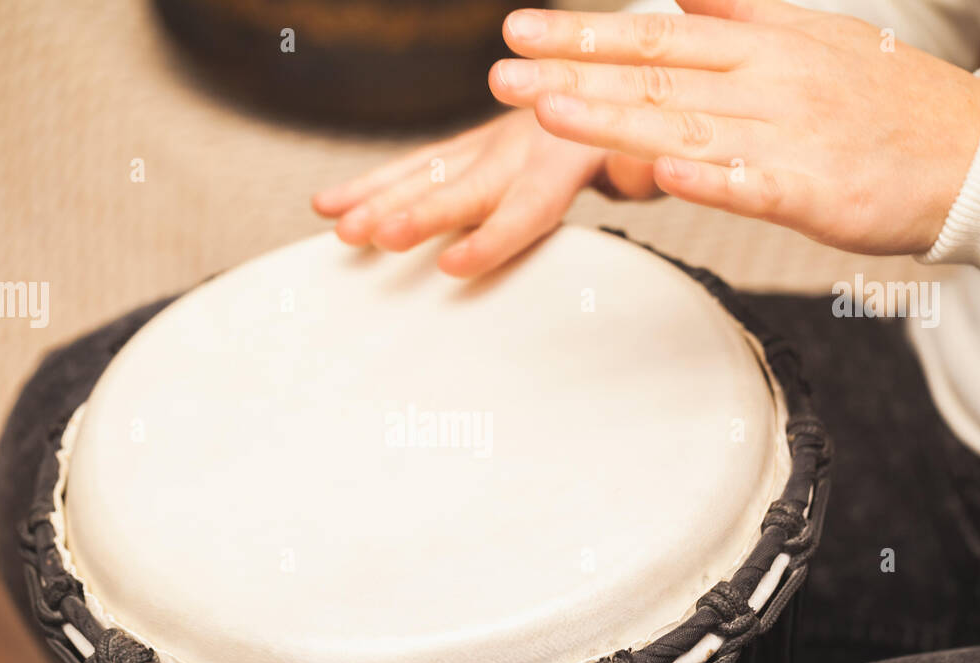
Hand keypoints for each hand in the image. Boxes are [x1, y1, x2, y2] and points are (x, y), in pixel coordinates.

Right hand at [312, 108, 661, 276]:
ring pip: (426, 174)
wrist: (617, 79)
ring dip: (380, 201)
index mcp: (566, 157)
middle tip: (375, 236)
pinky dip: (368, 185)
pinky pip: (413, 166)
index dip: (489, 238)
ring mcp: (487, 146)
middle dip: (417, 213)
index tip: (452, 266)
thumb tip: (639, 171)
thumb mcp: (654, 152)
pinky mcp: (467, 149)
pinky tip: (326, 207)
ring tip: (340, 228)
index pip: (525, 205)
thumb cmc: (639, 135)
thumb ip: (643, 170)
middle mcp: (517, 146)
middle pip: (461, 188)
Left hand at [491, 0, 979, 255]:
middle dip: (573, 72)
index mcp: (762, 45)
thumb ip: (743, 15)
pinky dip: (704, 178)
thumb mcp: (815, 38)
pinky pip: (751, 184)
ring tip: (547, 112)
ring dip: (613, 120)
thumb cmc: (885, 104)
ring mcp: (789, 135)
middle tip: (503, 72)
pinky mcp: (813, 191)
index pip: (657, 33)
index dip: (585, 32)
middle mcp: (768, 81)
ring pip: (686, 125)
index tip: (521, 31)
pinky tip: (655, 174)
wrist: (971, 156)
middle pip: (656, 75)